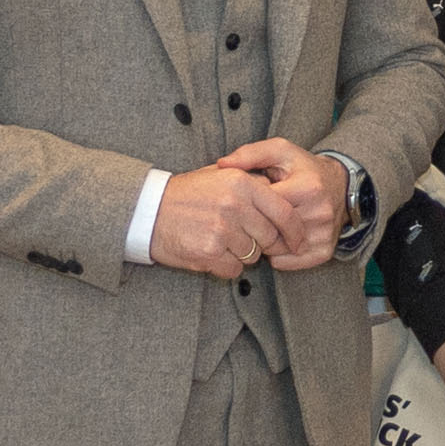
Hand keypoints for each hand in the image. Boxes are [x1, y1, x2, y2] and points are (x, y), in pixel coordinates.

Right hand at [149, 163, 287, 277]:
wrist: (146, 210)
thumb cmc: (185, 194)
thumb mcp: (219, 175)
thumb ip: (251, 182)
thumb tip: (280, 194)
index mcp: (242, 183)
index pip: (285, 212)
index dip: (295, 231)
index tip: (298, 241)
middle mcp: (235, 205)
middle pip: (270, 237)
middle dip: (264, 244)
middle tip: (247, 240)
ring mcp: (222, 230)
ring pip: (253, 256)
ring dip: (242, 254)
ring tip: (220, 241)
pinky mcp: (209, 252)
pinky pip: (234, 270)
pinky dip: (226, 267)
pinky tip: (210, 253)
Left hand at [218, 136, 343, 266]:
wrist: (339, 184)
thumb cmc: (304, 168)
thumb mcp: (279, 151)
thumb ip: (250, 154)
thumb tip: (222, 164)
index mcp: (308, 187)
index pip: (266, 206)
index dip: (249, 205)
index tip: (244, 200)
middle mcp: (320, 212)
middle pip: (271, 230)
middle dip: (256, 224)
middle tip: (250, 216)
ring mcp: (324, 233)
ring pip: (279, 249)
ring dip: (266, 242)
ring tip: (265, 226)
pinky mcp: (326, 250)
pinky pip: (291, 262)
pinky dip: (279, 255)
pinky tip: (277, 240)